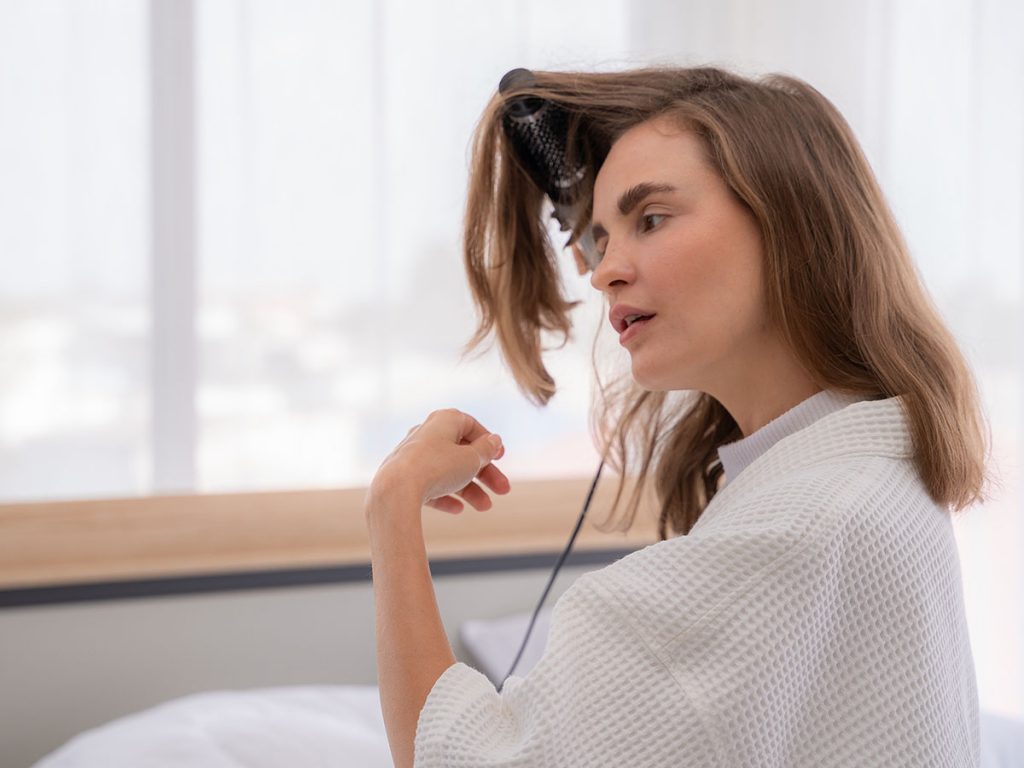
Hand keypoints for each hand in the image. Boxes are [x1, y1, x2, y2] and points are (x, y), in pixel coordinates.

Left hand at [371, 408, 510, 514]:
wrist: (396, 489)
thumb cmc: (437, 467)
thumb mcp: (471, 459)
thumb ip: (486, 450)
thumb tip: (494, 440)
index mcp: (444, 421)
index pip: (471, 425)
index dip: (488, 442)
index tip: (501, 457)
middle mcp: (427, 434)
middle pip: (462, 453)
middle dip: (485, 474)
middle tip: (504, 490)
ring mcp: (413, 456)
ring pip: (447, 472)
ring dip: (470, 489)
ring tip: (485, 507)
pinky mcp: (403, 477)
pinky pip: (429, 485)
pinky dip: (445, 496)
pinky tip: (457, 510)